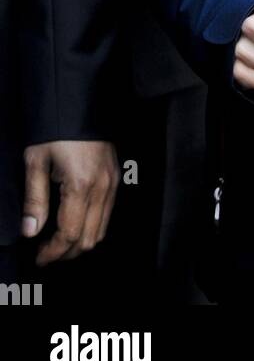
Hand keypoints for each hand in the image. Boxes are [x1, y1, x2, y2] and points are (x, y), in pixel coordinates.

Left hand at [21, 140, 119, 265]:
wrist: (81, 101)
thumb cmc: (55, 128)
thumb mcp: (36, 160)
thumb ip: (34, 199)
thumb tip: (30, 231)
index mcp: (81, 185)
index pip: (70, 234)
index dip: (53, 252)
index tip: (39, 259)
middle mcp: (102, 187)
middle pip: (89, 238)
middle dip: (67, 253)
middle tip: (46, 254)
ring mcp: (113, 182)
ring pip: (102, 229)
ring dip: (81, 242)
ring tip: (59, 242)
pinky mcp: (116, 176)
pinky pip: (108, 213)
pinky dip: (93, 227)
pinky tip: (75, 222)